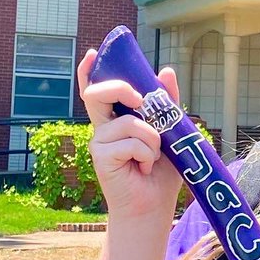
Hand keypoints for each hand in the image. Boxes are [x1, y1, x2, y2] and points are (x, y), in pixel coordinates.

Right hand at [77, 48, 182, 220]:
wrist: (154, 206)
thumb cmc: (161, 171)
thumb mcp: (170, 132)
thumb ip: (167, 103)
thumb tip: (166, 71)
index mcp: (116, 119)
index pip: (97, 91)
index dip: (89, 72)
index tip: (93, 53)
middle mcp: (103, 128)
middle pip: (98, 94)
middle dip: (121, 89)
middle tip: (141, 100)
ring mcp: (99, 142)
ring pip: (129, 122)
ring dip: (152, 140)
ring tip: (152, 158)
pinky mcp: (101, 157)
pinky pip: (131, 142)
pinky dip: (147, 155)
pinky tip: (143, 169)